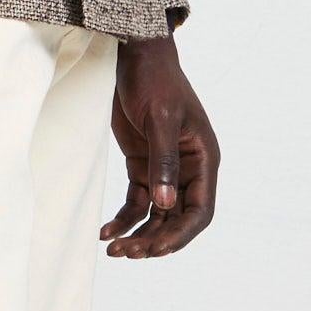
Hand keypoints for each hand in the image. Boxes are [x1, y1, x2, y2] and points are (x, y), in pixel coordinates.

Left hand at [102, 34, 218, 259]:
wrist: (133, 56)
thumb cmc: (154, 80)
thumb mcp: (161, 118)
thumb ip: (163, 161)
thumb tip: (167, 207)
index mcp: (204, 159)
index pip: (200, 210)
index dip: (180, 234)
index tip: (155, 249)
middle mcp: (188, 169)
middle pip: (176, 219)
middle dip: (154, 239)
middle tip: (127, 254)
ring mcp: (164, 169)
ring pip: (156, 215)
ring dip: (138, 234)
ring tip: (114, 250)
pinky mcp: (142, 165)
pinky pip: (137, 202)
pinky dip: (123, 219)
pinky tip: (106, 232)